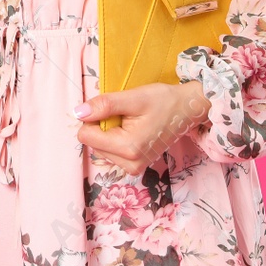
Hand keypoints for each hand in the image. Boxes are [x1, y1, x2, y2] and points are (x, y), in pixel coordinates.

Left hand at [73, 81, 210, 175]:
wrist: (186, 110)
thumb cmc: (163, 101)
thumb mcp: (133, 97)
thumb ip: (104, 105)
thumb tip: (78, 112)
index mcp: (128, 148)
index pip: (85, 135)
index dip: (93, 118)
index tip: (111, 109)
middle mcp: (129, 164)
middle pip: (92, 142)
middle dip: (102, 126)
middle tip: (124, 116)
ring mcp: (133, 168)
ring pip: (99, 147)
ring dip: (109, 132)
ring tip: (130, 122)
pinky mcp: (135, 166)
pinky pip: (110, 152)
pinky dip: (116, 138)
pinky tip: (132, 130)